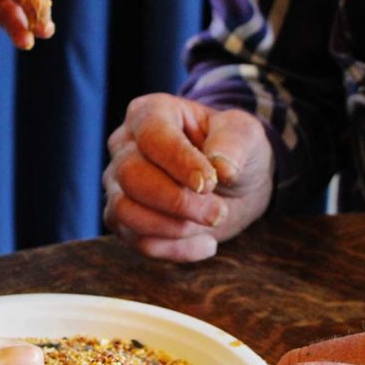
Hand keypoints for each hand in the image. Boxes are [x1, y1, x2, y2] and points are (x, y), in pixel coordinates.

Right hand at [103, 94, 274, 261]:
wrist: (232, 185)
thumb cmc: (233, 151)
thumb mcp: (246, 136)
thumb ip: (234, 144)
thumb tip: (220, 168)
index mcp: (150, 114)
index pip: (151, 136)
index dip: (178, 162)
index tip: (210, 183)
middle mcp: (124, 147)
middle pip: (130, 176)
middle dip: (177, 201)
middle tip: (217, 211)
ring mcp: (117, 186)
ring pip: (125, 212)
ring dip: (174, 228)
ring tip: (211, 223)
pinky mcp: (122, 220)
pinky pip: (138, 242)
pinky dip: (176, 250)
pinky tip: (206, 243)